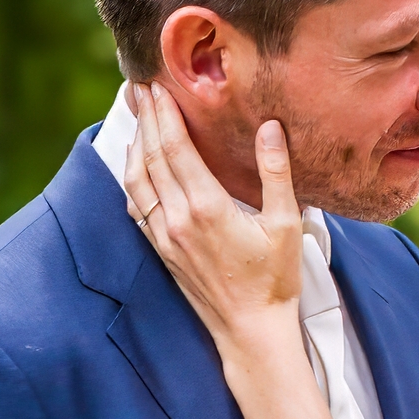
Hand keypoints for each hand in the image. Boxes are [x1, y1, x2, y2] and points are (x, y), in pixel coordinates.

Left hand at [123, 82, 303, 353]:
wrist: (251, 331)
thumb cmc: (274, 281)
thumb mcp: (286, 225)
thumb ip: (275, 173)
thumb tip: (270, 128)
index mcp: (207, 207)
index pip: (175, 149)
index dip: (163, 114)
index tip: (156, 86)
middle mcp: (178, 219)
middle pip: (151, 158)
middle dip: (144, 120)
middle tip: (138, 88)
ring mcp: (165, 237)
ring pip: (137, 182)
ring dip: (134, 147)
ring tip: (135, 119)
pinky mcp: (162, 251)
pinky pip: (138, 207)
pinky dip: (133, 180)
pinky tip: (136, 167)